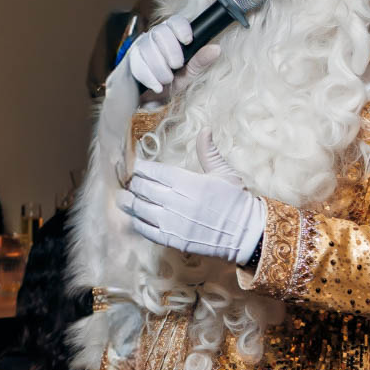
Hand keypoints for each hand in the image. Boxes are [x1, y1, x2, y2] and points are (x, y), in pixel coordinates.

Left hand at [118, 158, 265, 263]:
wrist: (246, 234)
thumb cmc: (237, 201)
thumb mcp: (224, 173)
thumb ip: (208, 152)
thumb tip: (204, 130)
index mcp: (187, 182)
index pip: (152, 171)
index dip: (140, 168)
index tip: (137, 167)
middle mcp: (176, 201)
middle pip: (141, 188)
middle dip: (133, 184)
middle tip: (129, 182)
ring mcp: (172, 222)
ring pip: (138, 209)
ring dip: (128, 203)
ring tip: (124, 199)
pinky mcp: (172, 239)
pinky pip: (145, 229)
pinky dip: (137, 222)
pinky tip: (135, 218)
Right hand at [123, 15, 220, 99]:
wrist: (145, 100)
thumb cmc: (166, 84)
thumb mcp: (186, 75)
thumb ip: (198, 63)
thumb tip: (216, 49)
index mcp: (170, 36)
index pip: (175, 21)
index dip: (181, 28)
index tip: (188, 41)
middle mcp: (154, 37)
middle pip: (160, 32)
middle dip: (170, 50)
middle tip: (176, 66)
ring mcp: (139, 47)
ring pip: (147, 47)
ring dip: (159, 67)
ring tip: (166, 80)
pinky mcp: (128, 59)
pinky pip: (137, 62)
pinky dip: (149, 76)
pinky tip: (156, 86)